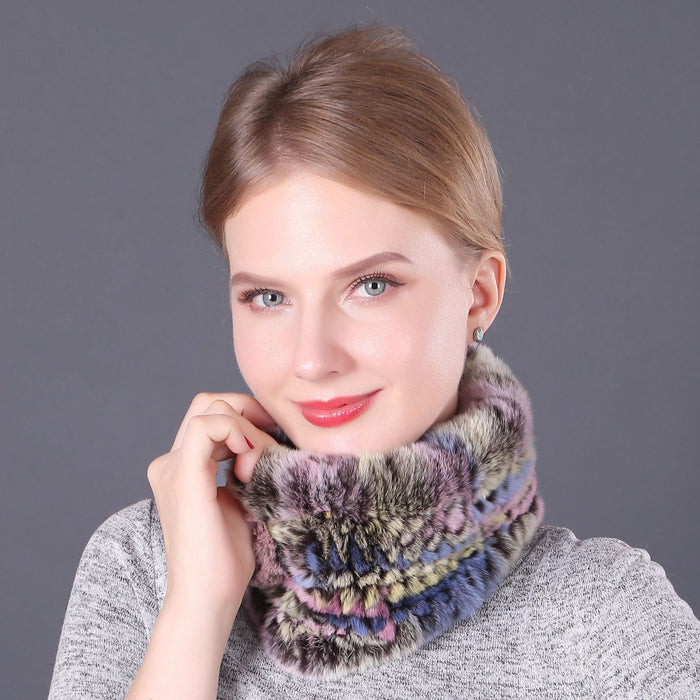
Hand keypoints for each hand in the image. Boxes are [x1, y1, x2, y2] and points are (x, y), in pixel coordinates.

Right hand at [147, 392, 278, 623]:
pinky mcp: (183, 476)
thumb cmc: (227, 556)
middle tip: (274, 433)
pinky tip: (250, 457)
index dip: (246, 415)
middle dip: (247, 409)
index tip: (275, 434)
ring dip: (246, 423)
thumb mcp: (242, 497)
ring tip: (260, 459)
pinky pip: (207, 425)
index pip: (212, 415)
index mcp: (182, 467)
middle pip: (208, 403)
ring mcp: (172, 467)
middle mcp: (170, 462)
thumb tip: (267, 438)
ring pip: (210, 407)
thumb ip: (245, 465)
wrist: (209, 597)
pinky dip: (235, 429)